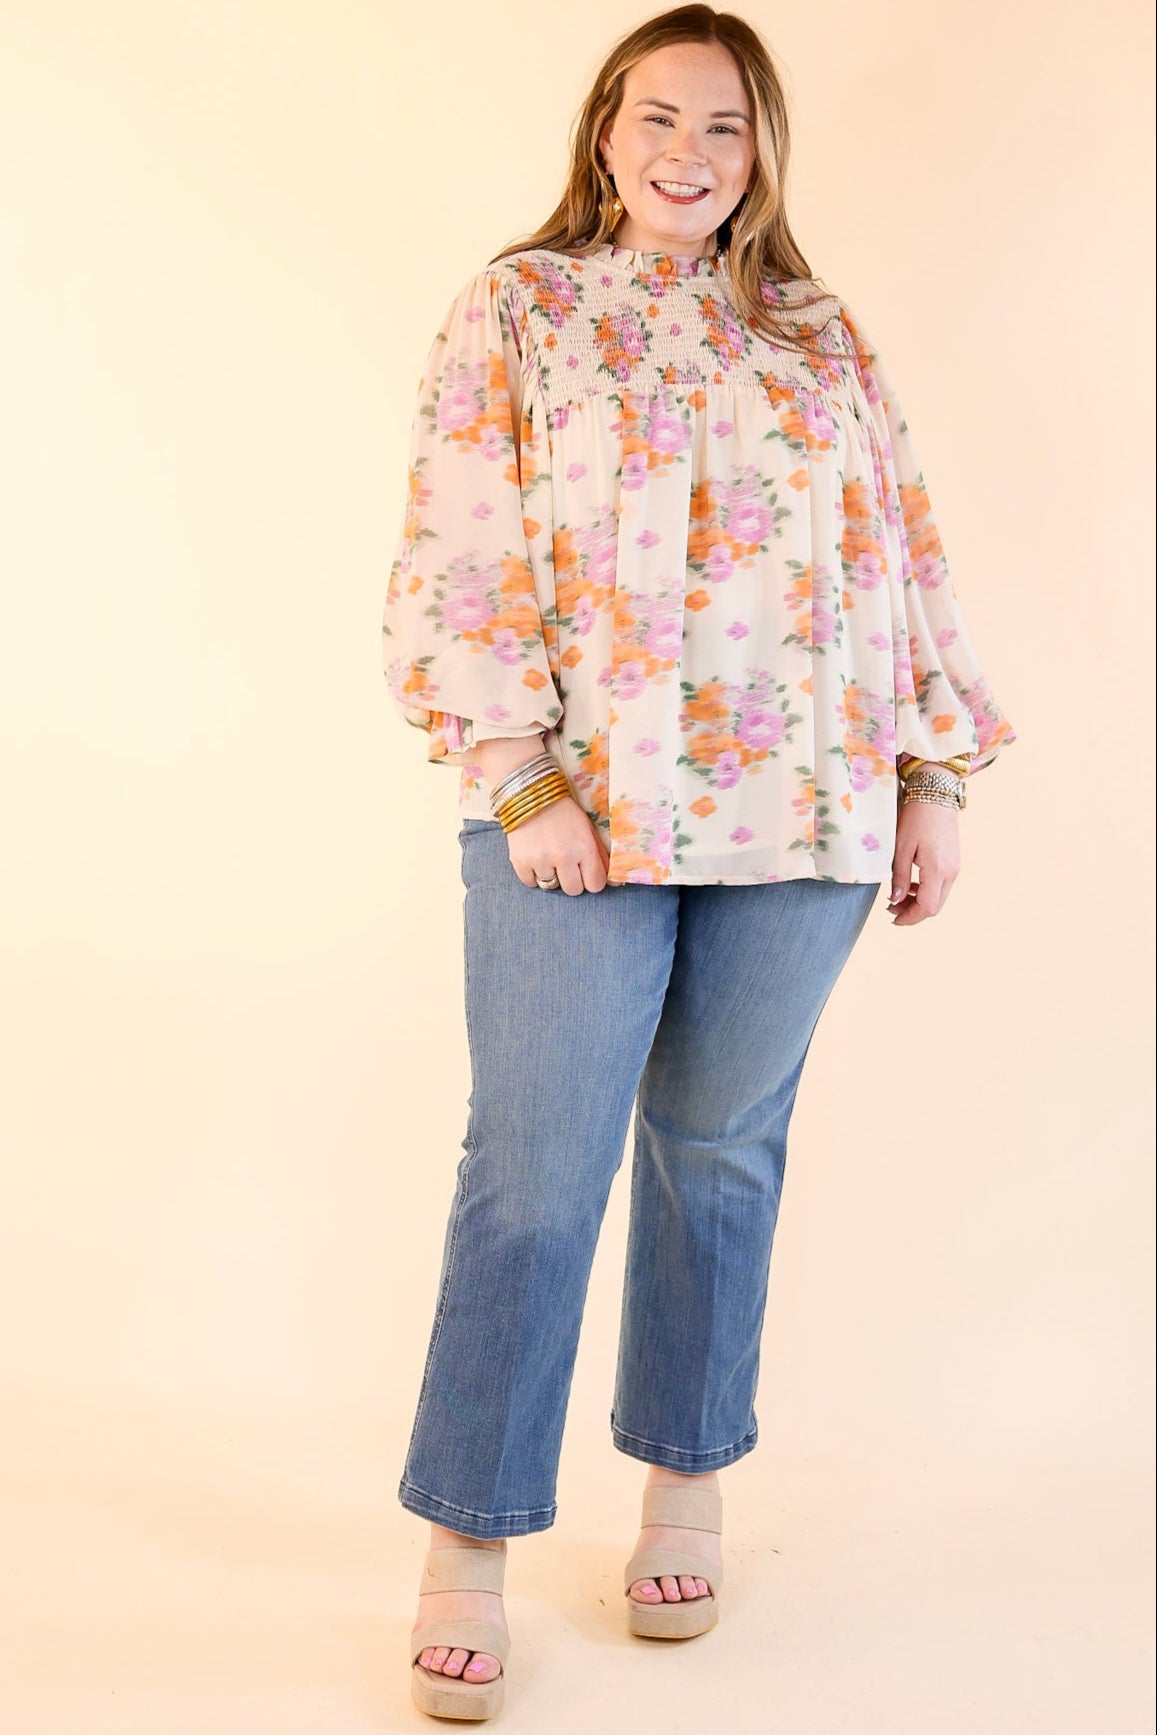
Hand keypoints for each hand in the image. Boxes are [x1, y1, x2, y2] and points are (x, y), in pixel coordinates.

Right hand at [469, 736, 609, 895]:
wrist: (530, 792)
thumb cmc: (564, 812)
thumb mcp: (588, 829)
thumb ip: (602, 856)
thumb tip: (616, 882)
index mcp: (584, 848)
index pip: (595, 885)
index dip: (592, 880)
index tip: (586, 872)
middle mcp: (563, 856)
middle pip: (574, 890)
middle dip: (573, 880)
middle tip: (567, 864)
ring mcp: (540, 860)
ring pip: (551, 887)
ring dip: (552, 875)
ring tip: (549, 856)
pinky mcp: (520, 861)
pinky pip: (530, 883)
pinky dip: (533, 874)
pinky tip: (535, 858)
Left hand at [887, 799, 960, 924]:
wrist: (936, 794)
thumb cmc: (916, 817)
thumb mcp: (901, 847)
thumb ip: (900, 877)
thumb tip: (896, 901)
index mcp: (937, 870)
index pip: (927, 907)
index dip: (909, 918)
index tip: (893, 918)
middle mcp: (951, 872)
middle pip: (934, 906)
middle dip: (913, 912)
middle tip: (891, 908)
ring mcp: (954, 867)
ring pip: (938, 897)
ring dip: (919, 902)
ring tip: (897, 896)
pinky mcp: (953, 862)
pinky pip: (941, 885)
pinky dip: (926, 891)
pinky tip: (911, 884)